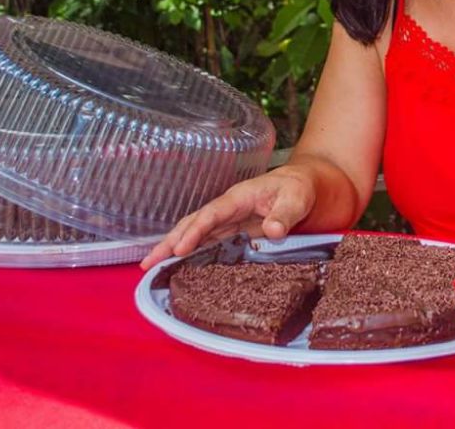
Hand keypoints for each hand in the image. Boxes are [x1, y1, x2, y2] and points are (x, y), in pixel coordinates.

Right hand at [139, 167, 315, 269]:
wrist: (306, 186)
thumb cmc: (300, 188)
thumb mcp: (297, 198)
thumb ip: (285, 213)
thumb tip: (274, 231)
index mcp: (238, 198)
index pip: (211, 215)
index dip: (194, 232)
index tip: (178, 249)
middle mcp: (228, 209)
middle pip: (193, 224)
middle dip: (170, 242)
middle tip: (148, 263)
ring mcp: (229, 221)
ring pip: (196, 235)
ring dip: (173, 250)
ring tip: (151, 268)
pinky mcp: (234, 232)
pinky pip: (208, 243)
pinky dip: (191, 254)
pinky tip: (178, 268)